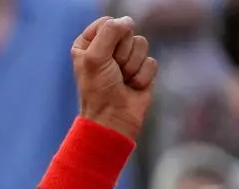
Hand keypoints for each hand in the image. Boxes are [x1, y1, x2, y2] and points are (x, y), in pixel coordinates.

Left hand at [72, 16, 157, 140]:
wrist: (113, 118)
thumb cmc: (99, 90)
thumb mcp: (95, 58)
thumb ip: (109, 32)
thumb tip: (128, 20)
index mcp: (87, 44)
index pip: (106, 22)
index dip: (109, 38)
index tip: (101, 57)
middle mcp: (106, 49)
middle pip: (127, 31)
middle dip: (122, 54)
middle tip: (113, 71)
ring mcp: (125, 59)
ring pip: (142, 44)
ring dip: (132, 66)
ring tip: (121, 80)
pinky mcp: (141, 69)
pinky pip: (151, 61)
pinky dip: (142, 76)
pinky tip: (132, 87)